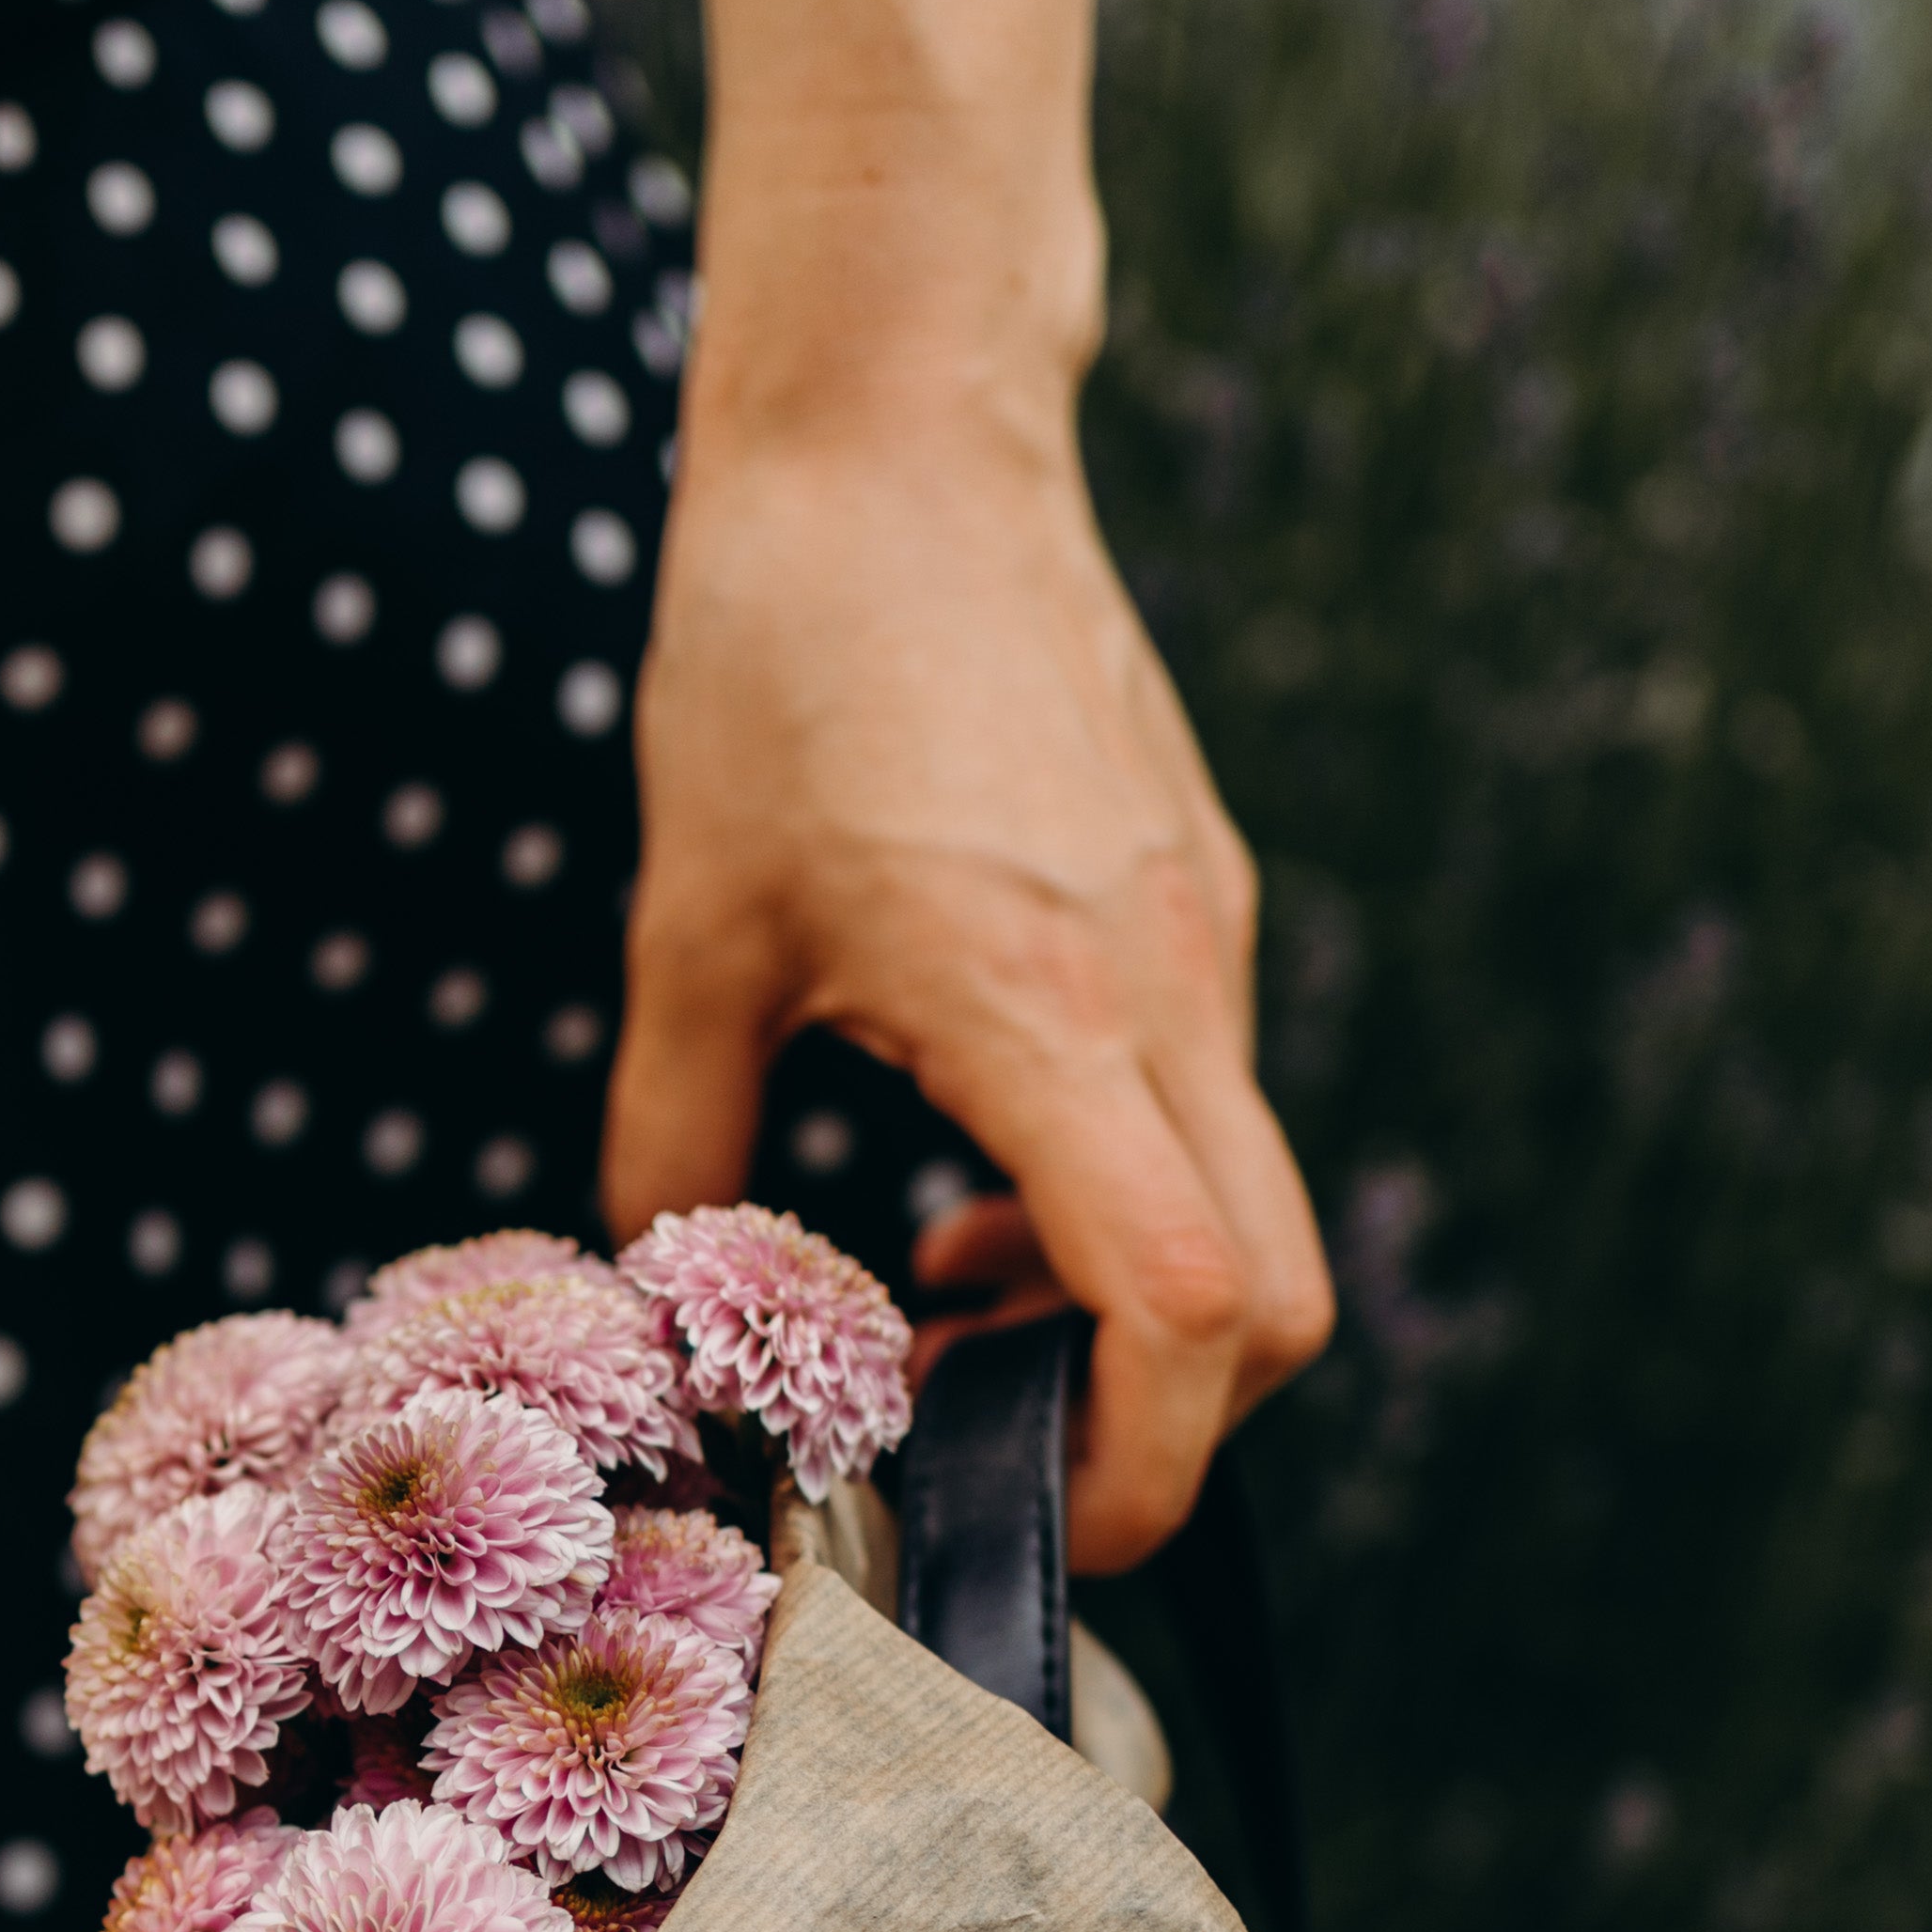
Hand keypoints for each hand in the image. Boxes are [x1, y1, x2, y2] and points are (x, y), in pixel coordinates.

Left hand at [603, 395, 1334, 1565]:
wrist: (898, 428)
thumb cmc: (779, 654)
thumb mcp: (686, 930)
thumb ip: (675, 1142)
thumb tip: (658, 1296)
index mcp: (1051, 1011)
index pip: (1193, 1309)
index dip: (1132, 1466)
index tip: (1004, 1504)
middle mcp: (1172, 988)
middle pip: (1272, 1307)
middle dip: (1148, 1429)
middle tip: (971, 1444)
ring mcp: (1202, 942)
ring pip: (1240, 1214)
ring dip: (1108, 1313)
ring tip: (928, 1304)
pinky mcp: (1191, 900)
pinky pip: (1196, 1115)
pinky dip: (1105, 1204)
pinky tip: (963, 1185)